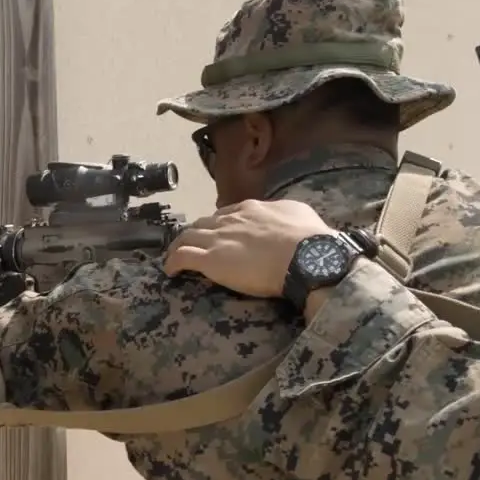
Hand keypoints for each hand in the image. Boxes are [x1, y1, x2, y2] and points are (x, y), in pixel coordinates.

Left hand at [163, 199, 334, 297]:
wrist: (306, 256)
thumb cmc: (309, 238)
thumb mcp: (298, 214)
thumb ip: (283, 214)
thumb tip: (283, 218)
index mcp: (250, 209)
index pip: (225, 214)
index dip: (219, 225)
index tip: (219, 234)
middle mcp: (229, 220)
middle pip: (202, 223)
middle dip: (196, 233)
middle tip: (195, 246)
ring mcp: (217, 239)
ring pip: (186, 237)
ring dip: (179, 246)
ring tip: (176, 257)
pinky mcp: (210, 260)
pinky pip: (181, 257)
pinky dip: (172, 262)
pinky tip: (170, 270)